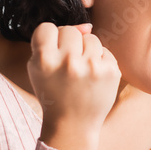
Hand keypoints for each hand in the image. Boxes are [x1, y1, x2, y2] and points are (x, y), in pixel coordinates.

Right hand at [28, 22, 120, 139]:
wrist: (73, 123)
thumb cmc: (54, 94)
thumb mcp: (39, 69)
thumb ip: (52, 43)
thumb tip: (85, 26)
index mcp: (45, 60)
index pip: (47, 27)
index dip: (50, 38)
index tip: (53, 52)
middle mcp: (69, 61)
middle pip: (71, 31)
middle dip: (70, 43)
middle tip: (69, 63)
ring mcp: (92, 66)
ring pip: (91, 38)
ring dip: (87, 50)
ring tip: (82, 69)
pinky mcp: (111, 72)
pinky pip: (106, 51)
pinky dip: (100, 60)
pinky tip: (94, 76)